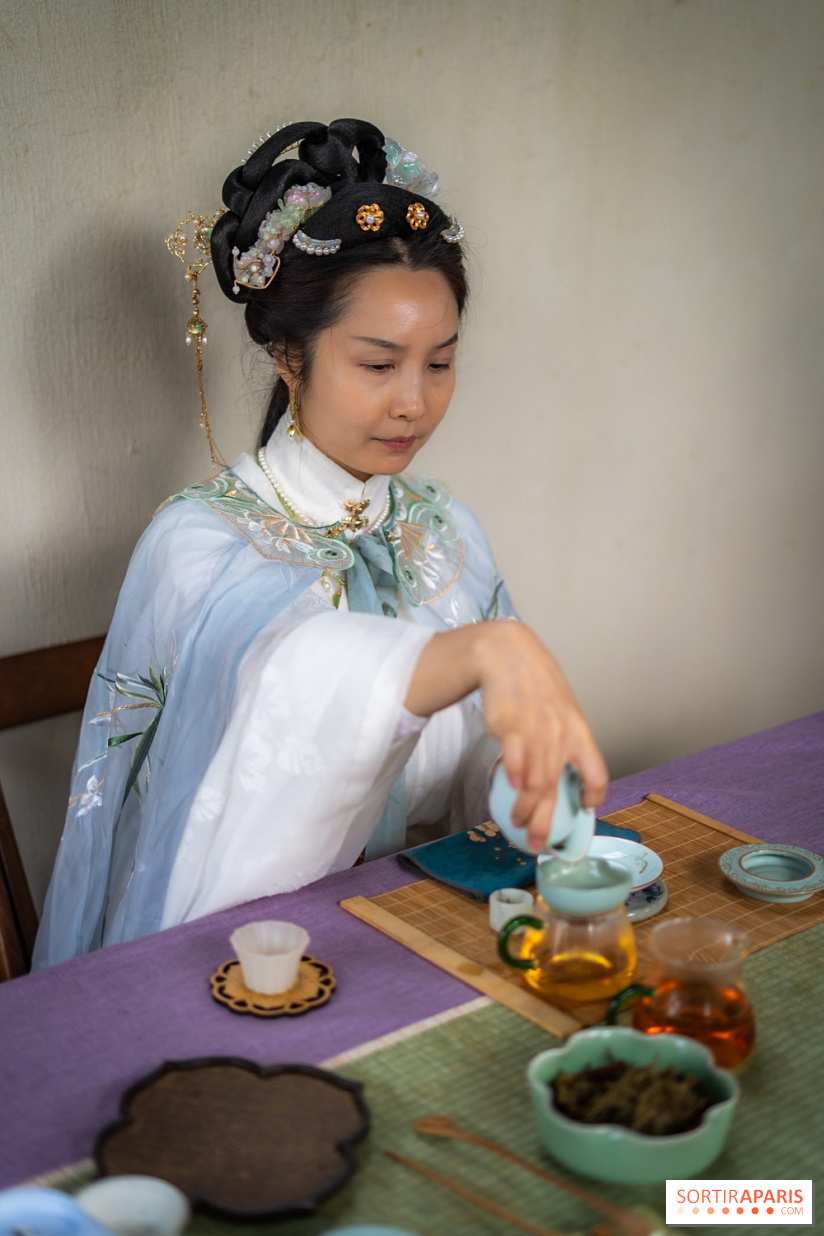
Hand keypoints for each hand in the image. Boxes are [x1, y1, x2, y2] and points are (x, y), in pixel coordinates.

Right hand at [475, 622, 607, 850]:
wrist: (509, 655)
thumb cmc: (535, 686)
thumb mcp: (561, 711)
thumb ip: (563, 743)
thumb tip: (561, 777)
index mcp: (579, 732)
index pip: (597, 774)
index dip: (592, 797)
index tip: (583, 809)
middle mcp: (561, 735)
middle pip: (556, 788)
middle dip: (547, 822)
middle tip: (539, 844)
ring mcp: (536, 731)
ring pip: (534, 781)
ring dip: (525, 808)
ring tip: (519, 822)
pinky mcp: (510, 726)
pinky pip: (515, 758)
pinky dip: (513, 776)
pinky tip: (510, 787)